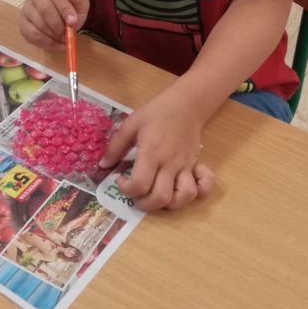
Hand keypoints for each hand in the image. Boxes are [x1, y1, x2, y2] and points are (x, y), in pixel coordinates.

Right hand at [20, 0, 89, 50]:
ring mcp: (27, 9)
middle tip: (67, 33)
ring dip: (53, 35)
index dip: (65, 9)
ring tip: (63, 38)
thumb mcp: (80, 5)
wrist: (59, 16)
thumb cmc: (70, 10)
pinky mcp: (23, 23)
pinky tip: (56, 43)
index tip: (73, 21)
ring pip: (38, 24)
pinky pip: (32, 35)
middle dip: (58, 24)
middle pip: (45, 9)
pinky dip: (46, 42)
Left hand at [100, 91, 214, 211]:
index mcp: (151, 152)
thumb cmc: (156, 113)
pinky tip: (183, 189)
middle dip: (144, 204)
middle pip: (161, 198)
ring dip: (169, 204)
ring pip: (184, 197)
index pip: (140, 184)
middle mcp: (170, 163)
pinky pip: (204, 186)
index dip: (126, 189)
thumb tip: (103, 166)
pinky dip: (197, 193)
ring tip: (157, 194)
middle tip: (136, 193)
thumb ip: (115, 146)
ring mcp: (185, 166)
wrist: (185, 104)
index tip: (120, 180)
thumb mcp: (131, 124)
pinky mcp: (195, 166)